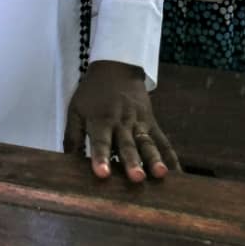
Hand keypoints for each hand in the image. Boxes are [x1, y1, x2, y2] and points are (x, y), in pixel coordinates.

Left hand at [64, 61, 178, 182]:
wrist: (116, 67)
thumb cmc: (92, 93)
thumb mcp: (76, 109)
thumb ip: (72, 136)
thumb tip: (66, 164)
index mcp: (100, 120)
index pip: (101, 142)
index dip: (101, 158)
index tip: (102, 174)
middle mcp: (121, 122)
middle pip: (127, 144)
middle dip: (132, 162)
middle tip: (136, 178)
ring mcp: (139, 122)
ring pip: (147, 142)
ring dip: (154, 158)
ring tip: (160, 174)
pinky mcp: (151, 122)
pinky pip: (162, 141)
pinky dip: (171, 157)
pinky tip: (178, 174)